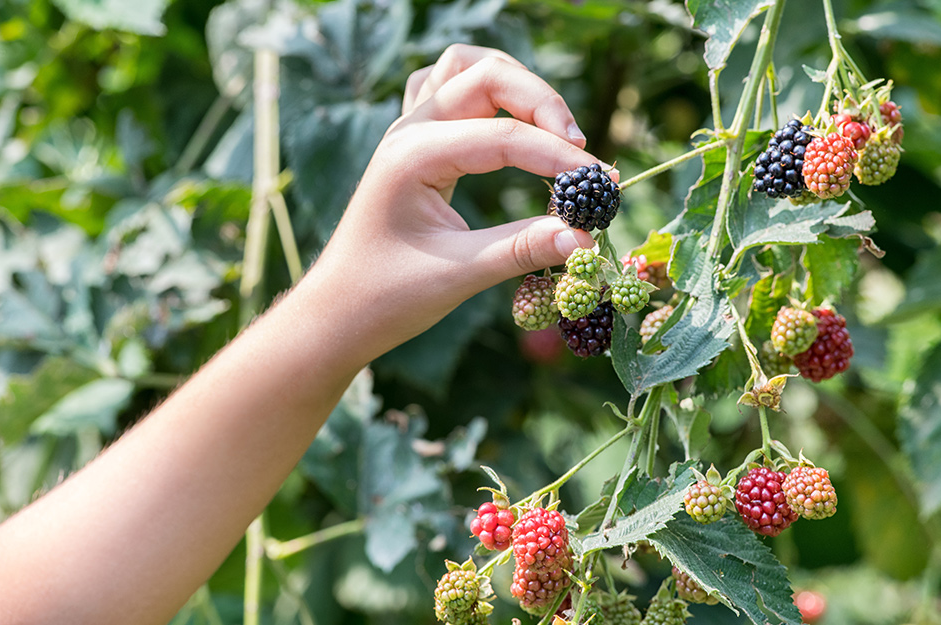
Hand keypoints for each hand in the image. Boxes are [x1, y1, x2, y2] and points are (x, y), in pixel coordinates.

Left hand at [303, 44, 610, 363]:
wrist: (336, 313)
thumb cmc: (386, 297)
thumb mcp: (459, 274)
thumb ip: (522, 248)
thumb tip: (585, 236)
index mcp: (413, 155)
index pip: (504, 136)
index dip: (561, 159)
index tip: (604, 184)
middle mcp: (408, 129)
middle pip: (488, 75)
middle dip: (543, 105)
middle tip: (581, 154)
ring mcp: (408, 130)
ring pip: (466, 68)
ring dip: (514, 86)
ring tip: (552, 130)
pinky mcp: (413, 144)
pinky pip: (448, 89)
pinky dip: (484, 93)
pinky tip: (508, 121)